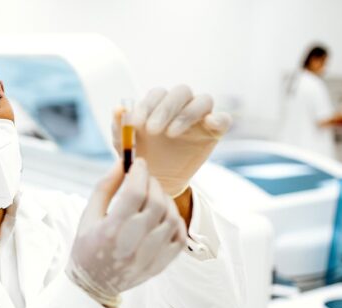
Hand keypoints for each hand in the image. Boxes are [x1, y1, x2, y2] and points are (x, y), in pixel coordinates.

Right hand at [66, 158, 186, 306]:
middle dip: (152, 183)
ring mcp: (150, 256)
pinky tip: (163, 216)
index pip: (135, 192)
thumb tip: (122, 162)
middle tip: (145, 179)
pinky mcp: (161, 265)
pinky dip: (176, 221)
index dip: (140, 172)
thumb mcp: (88, 216)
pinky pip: (180, 237)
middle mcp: (133, 244)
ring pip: (172, 217)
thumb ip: (105, 187)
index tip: (138, 163)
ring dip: (165, 200)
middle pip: (156, 202)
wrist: (93, 285)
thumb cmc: (87, 247)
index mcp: (111, 230)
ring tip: (152, 198)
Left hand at [113, 86, 231, 195]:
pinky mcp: (214, 132)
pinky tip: (209, 124)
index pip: (157, 94)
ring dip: (186, 114)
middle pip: (181, 92)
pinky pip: (224, 119)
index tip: (135, 124)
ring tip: (171, 134)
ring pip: (203, 100)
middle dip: (165, 108)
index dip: (146, 105)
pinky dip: (219, 118)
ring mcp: (200, 118)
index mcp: (160, 104)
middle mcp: (181, 106)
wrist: (158, 181)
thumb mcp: (126, 146)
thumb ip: (120, 127)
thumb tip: (118, 109)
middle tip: (152, 129)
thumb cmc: (142, 158)